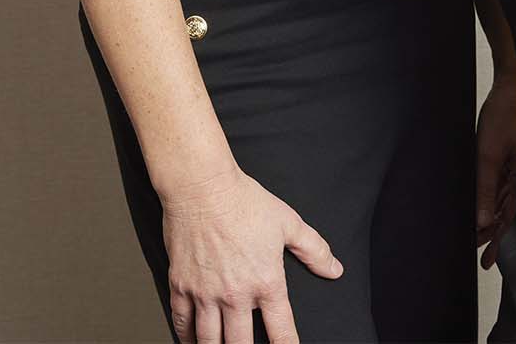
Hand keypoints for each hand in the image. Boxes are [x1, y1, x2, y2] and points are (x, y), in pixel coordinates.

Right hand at [161, 164, 341, 343]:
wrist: (202, 188)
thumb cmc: (244, 201)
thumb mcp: (289, 224)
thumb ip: (314, 250)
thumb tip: (334, 269)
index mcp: (266, 282)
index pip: (281, 330)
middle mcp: (236, 294)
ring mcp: (205, 293)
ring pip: (208, 341)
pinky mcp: (181, 286)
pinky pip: (182, 323)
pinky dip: (186, 337)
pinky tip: (192, 341)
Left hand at [475, 71, 515, 268]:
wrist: (504, 91)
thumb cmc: (498, 119)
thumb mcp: (487, 157)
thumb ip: (485, 190)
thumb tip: (482, 220)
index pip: (506, 214)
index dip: (496, 237)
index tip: (487, 260)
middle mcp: (515, 172)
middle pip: (504, 210)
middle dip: (492, 234)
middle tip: (483, 258)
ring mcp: (508, 165)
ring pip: (499, 200)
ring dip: (489, 219)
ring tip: (477, 240)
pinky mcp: (499, 157)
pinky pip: (494, 186)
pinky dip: (487, 200)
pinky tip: (480, 209)